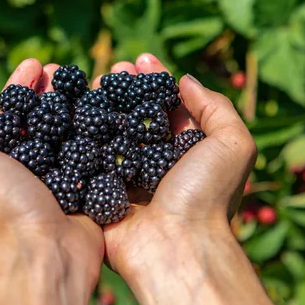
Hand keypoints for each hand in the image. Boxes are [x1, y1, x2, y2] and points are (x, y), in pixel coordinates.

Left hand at [0, 59, 102, 304]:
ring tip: (87, 80)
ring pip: (69, 132)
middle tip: (62, 67)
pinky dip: (100, 131)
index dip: (19, 86)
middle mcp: (28, 170)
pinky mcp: (88, 189)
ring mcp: (60, 179)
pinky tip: (108, 109)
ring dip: (76, 105)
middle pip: (40, 119)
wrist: (44, 250)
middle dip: (50, 90)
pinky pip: (95, 153)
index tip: (34, 63)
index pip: (8, 115)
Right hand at [92, 54, 291, 304]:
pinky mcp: (101, 192)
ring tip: (90, 81)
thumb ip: (216, 106)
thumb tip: (185, 80)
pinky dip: (80, 135)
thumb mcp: (233, 144)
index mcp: (187, 150)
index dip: (155, 79)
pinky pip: (87, 159)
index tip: (141, 58)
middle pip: (137, 115)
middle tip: (113, 67)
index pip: (168, 105)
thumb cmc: (208, 195)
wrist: (176, 246)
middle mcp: (157, 162)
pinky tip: (72, 110)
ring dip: (101, 105)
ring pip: (110, 132)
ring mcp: (127, 177)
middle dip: (125, 88)